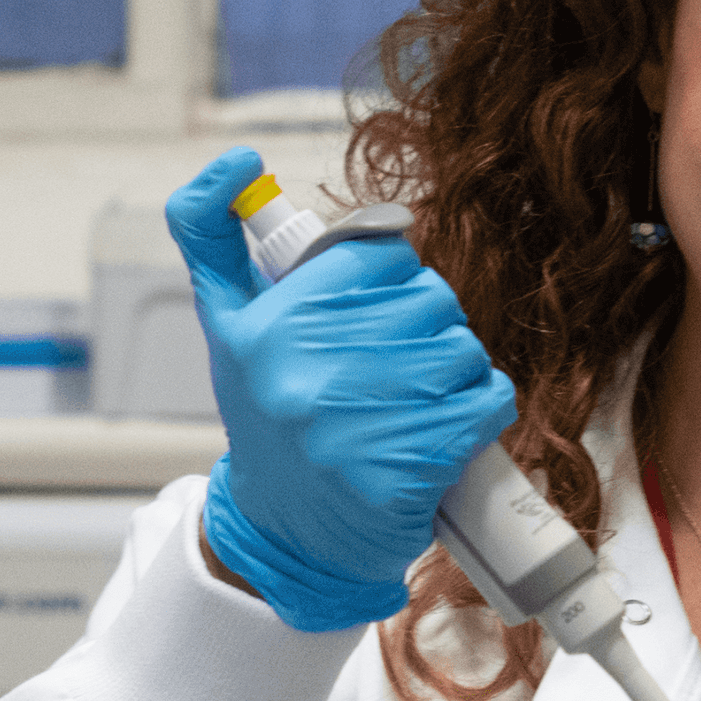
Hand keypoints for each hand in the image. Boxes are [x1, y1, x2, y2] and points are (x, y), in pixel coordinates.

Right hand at [166, 147, 515, 631]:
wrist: (289, 538)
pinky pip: (489, 396)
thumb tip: (234, 161)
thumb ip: (211, 238)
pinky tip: (444, 429)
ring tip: (415, 401)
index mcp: (265, 323)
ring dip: (455, 370)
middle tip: (393, 366)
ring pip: (462, 344)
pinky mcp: (413, 461)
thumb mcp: (225, 328)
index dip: (389, 278)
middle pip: (429, 296)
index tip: (369, 313)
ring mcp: (361, 415)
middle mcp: (306, 365)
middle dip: (424, 326)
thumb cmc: (267, 421)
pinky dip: (481, 409)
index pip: (378, 249)